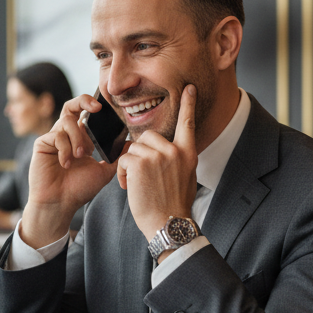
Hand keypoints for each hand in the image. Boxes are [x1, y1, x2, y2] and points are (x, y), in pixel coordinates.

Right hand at [19, 92, 117, 247]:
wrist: (60, 204)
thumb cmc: (79, 190)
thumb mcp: (104, 172)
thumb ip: (117, 157)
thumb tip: (133, 144)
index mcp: (80, 139)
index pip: (86, 115)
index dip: (93, 106)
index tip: (106, 108)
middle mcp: (66, 135)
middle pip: (71, 106)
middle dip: (83, 101)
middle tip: (96, 107)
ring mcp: (53, 139)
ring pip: (67, 121)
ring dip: (77, 137)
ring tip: (81, 155)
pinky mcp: (42, 144)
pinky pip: (56, 135)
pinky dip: (65, 148)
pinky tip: (66, 163)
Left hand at [116, 83, 197, 241]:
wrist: (167, 223)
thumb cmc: (174, 205)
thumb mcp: (185, 177)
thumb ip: (177, 158)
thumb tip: (165, 149)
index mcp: (188, 153)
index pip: (187, 124)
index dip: (188, 105)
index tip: (188, 88)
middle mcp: (174, 151)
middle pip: (148, 136)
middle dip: (141, 153)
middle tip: (143, 175)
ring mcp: (157, 156)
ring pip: (134, 149)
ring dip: (131, 166)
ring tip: (138, 185)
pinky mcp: (140, 162)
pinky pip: (124, 159)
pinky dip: (123, 174)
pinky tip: (130, 187)